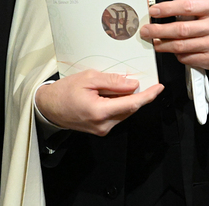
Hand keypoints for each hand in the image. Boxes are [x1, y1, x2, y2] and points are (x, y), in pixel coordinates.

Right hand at [35, 70, 163, 135]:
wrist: (49, 107)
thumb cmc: (64, 91)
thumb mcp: (88, 78)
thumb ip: (112, 81)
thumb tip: (132, 84)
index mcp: (99, 111)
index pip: (131, 104)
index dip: (148, 96)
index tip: (159, 88)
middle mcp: (103, 125)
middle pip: (130, 108)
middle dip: (136, 94)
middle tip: (137, 80)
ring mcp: (102, 130)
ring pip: (124, 112)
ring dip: (126, 99)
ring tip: (114, 87)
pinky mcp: (101, 130)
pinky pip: (116, 116)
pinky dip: (118, 104)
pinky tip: (110, 95)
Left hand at [141, 0, 208, 69]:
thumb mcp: (206, 7)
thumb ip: (187, 6)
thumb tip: (159, 10)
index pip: (186, 7)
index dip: (167, 9)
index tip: (153, 11)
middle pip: (181, 29)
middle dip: (158, 30)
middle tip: (146, 31)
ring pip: (181, 46)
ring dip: (163, 45)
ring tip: (154, 42)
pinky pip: (186, 58)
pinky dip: (176, 55)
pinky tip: (172, 50)